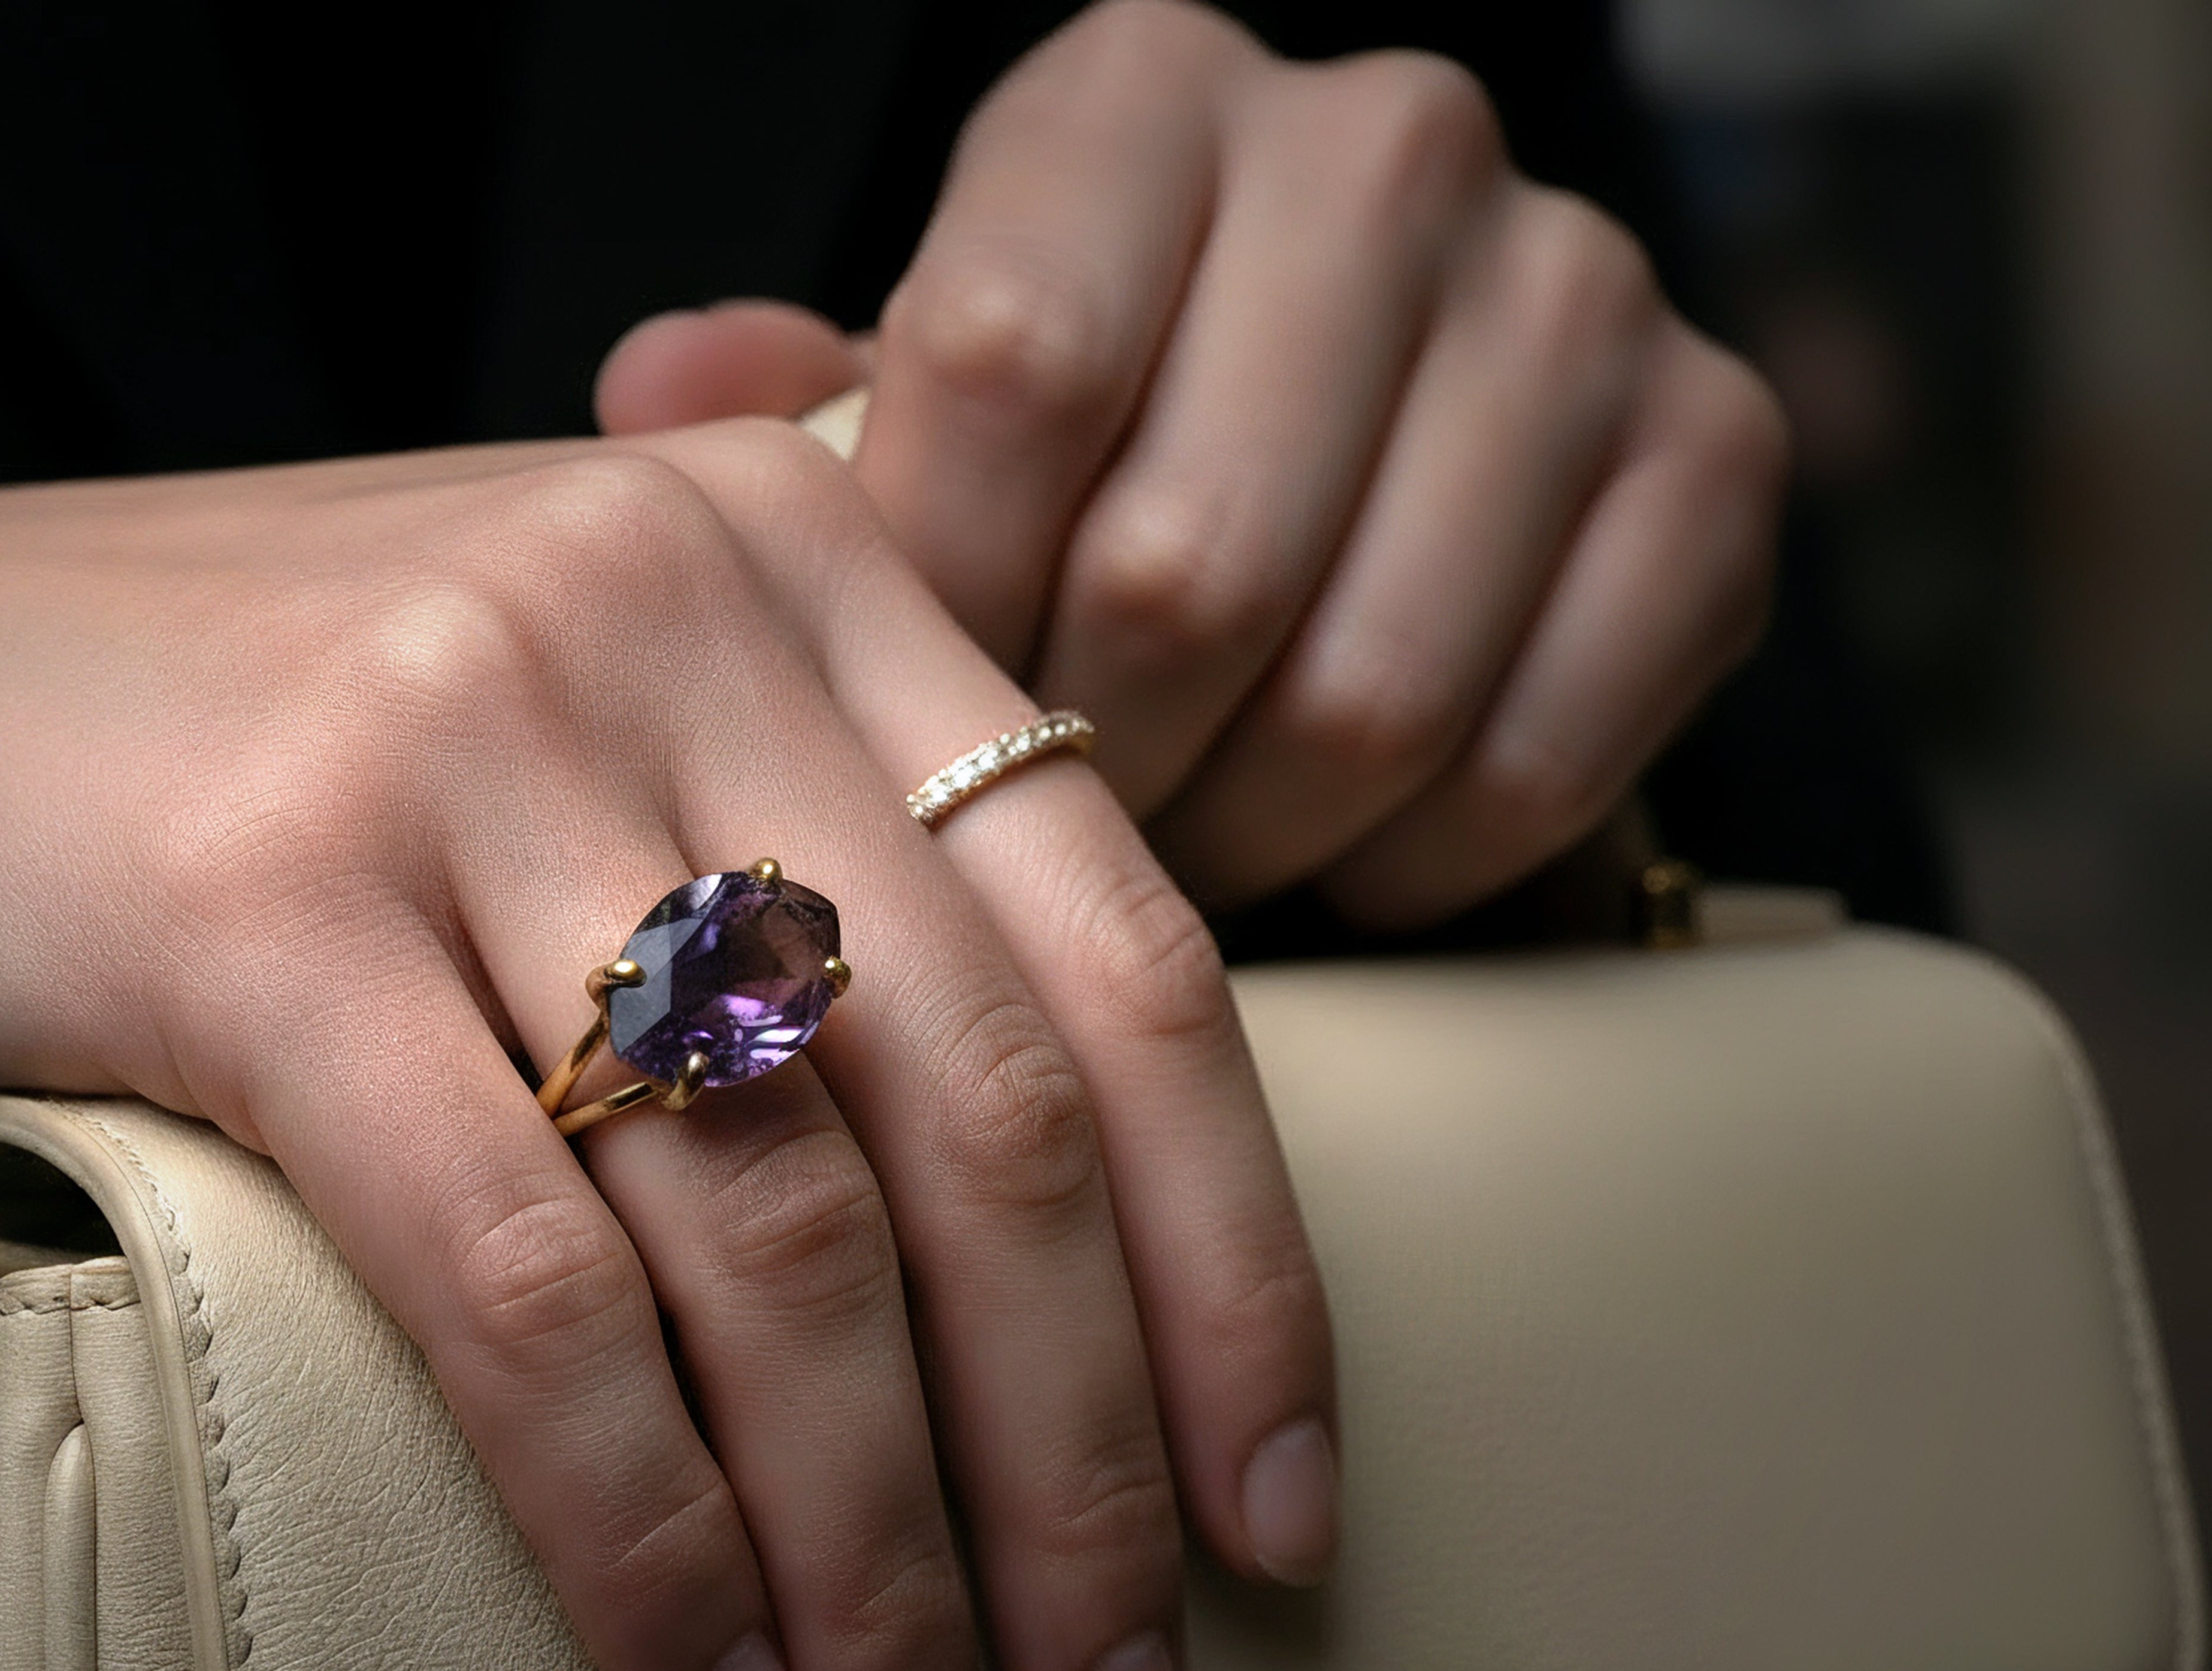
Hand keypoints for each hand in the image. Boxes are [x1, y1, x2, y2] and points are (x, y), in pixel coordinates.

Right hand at [0, 424, 1332, 1670]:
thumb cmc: (239, 760)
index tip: (1276, 1516)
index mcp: (802, 561)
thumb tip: (1040, 1272)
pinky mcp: (256, 901)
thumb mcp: (573, 740)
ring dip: (881, 1552)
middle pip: (988, 1114)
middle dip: (1081, 1471)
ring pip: (773, 1227)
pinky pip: (526, 1284)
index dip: (1233, 1272)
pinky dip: (644, 1531)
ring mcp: (461, 743)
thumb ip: (802, 882)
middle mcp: (668, 610)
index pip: (1127, 955)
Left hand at [597, 0, 1789, 926]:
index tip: (911, 718)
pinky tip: (1336, 848)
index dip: (946, 602)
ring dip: (1241, 837)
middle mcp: (1383, 148)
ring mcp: (1578, 296)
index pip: (1013, 363)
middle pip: (1191, 565)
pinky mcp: (1718, 453)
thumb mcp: (913, 402)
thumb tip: (662, 399)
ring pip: (1367, 693)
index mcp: (1141, 99)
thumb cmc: (1080, 445)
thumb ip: (795, 415)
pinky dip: (1416, 860)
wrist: (1350, 443)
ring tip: (1171, 852)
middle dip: (1087, 766)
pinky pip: (1542, 758)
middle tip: (1038, 836)